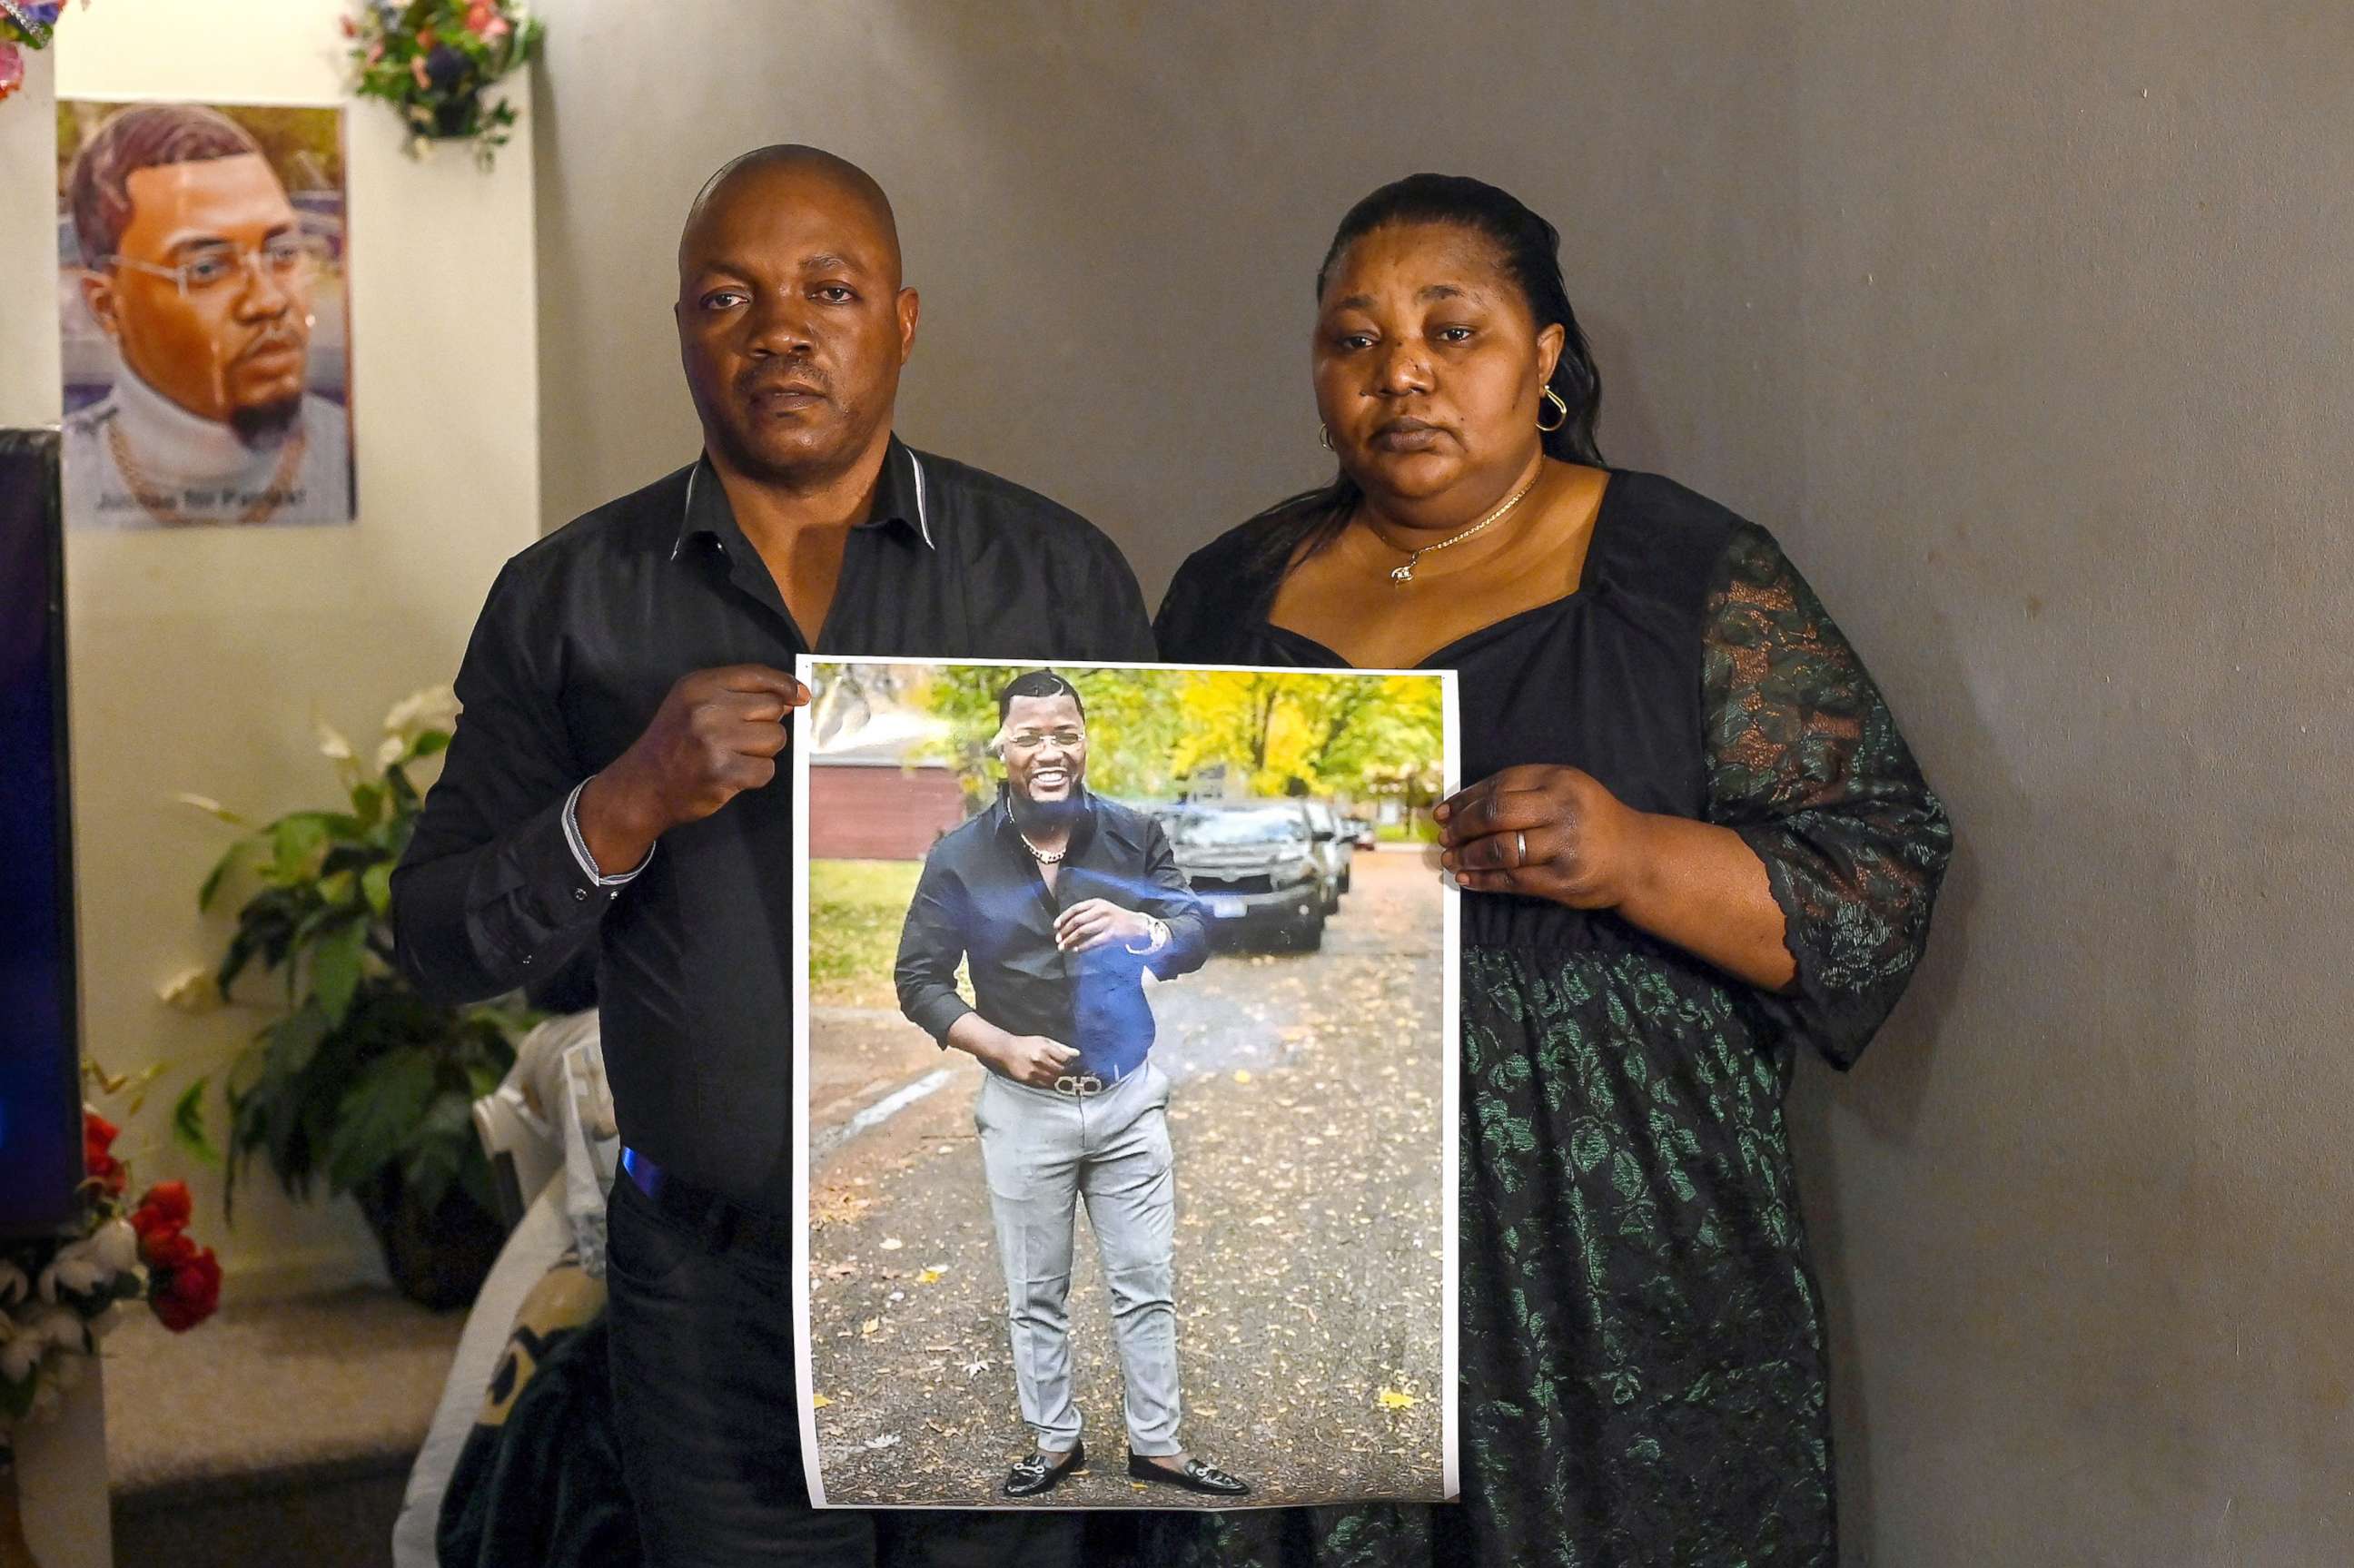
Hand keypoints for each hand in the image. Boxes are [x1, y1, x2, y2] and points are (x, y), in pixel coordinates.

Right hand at [577, 665, 808, 871]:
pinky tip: (731, 775)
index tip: (800, 696)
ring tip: (733, 757)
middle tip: (739, 739)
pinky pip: (766, 770)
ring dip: (762, 752)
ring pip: (775, 739)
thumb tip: (792, 697)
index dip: (785, 685)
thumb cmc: (675, 742)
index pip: (757, 675)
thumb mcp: (694, 704)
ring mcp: (714, 742)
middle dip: (765, 725)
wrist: (643, 786)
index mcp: (699, 685)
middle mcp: (706, 709)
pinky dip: (755, 776)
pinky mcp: (723, 773)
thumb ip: (740, 695)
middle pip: (772, 709)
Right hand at [993, 1034, 1081, 1087]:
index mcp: (1045, 1048)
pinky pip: (1044, 1085)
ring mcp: (1033, 1071)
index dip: (1071, 1062)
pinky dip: (1048, 1083)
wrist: (1006, 1050)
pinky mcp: (1028, 1080)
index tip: (1072, 1063)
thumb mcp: (1045, 1041)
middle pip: (1061, 1071)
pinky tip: (1048, 1078)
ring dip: (1058, 1079)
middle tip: (1067, 1071)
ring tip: (1057, 1074)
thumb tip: (1077, 1054)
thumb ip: (1061, 1048)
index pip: (1065, 1059)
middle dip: (1065, 1072)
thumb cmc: (1026, 1044)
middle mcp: (1039, 1060)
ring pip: (1053, 1080)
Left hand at [1053, 898, 1148, 952]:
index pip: (1075, 909)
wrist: (1137, 926)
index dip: (1063, 918)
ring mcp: (1106, 922)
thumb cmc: (1116, 919)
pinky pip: (1092, 942)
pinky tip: (1075, 950)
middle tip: (1058, 940)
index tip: (1055, 927)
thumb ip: (1086, 915)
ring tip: (1063, 948)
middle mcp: (1101, 911)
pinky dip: (1082, 947)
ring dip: (1070, 941)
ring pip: (1082, 932)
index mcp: (1097, 903)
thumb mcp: (1102, 910)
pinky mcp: (1111, 935)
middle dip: (1065, 931)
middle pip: (1077, 921)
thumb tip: (1065, 926)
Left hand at [1434, 764, 1645, 908]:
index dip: (1465, 799)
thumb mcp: (1564, 790)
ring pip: (1501, 849)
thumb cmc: (1589, 820)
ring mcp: (1564, 846)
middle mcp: (1563, 809)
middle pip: (1496, 814)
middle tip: (1444, 837)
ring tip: (1449, 859)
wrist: (1634, 856)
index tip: (1443, 812)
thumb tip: (1459, 806)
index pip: (1499, 785)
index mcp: (1560, 780)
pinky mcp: (1563, 880)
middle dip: (1462, 827)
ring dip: (1468, 856)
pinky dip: (1484, 880)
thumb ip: (1521, 791)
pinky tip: (1467, 879)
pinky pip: (1512, 879)